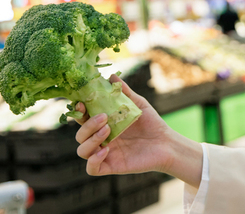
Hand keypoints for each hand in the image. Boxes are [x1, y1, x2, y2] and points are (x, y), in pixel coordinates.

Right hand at [74, 74, 202, 185]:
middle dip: (88, 125)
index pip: (83, 119)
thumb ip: (124, 92)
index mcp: (104, 124)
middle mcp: (101, 139)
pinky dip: (93, 160)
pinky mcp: (111, 166)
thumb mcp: (138, 105)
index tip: (81, 104)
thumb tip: (112, 76)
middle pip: (80, 135)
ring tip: (108, 130)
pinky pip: (91, 169)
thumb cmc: (152, 123)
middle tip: (104, 117)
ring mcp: (104, 154)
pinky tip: (106, 150)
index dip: (78, 112)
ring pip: (82, 151)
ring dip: (90, 140)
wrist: (166, 142)